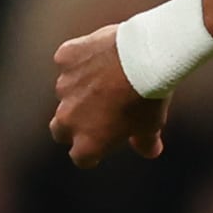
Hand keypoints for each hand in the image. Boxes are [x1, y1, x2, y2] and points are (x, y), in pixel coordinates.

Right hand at [49, 25, 172, 164]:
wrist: (142, 57)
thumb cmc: (148, 96)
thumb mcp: (152, 125)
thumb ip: (145, 142)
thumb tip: (150, 151)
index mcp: (88, 142)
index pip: (81, 157)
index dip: (91, 154)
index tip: (100, 147)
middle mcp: (68, 118)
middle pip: (60, 129)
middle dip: (72, 126)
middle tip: (93, 116)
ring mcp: (63, 86)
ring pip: (65, 92)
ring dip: (79, 90)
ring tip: (106, 78)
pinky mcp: (64, 59)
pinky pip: (68, 62)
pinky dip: (80, 61)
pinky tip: (101, 55)